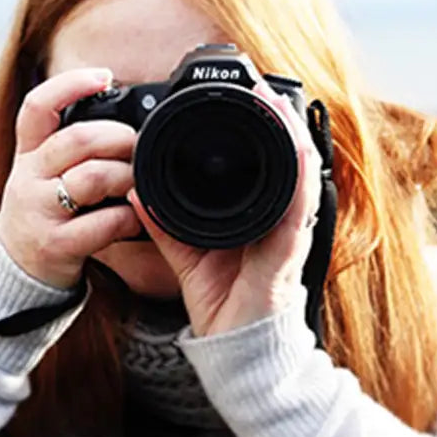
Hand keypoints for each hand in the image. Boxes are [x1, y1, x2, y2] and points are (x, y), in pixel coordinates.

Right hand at [0, 67, 139, 289]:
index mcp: (28, 152)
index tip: (103, 76)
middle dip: (119, 137)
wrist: (17, 268)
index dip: (69, 84)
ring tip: (137, 182)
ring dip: (127, 176)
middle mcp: (29, 177)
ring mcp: (40, 211)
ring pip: (93, 178)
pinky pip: (104, 223)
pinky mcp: (56, 244)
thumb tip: (121, 110)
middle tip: (138, 145)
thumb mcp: (42, 170)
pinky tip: (134, 217)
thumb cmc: (43, 209)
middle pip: (77, 139)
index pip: (38, 107)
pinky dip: (129, 217)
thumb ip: (70, 143)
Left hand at [128, 86, 322, 337]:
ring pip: (299, 176)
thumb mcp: (184, 253)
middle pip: (289, 159)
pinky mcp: (288, 255)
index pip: (266, 161)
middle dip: (279, 120)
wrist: (234, 351)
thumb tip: (136, 190)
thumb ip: (164, 221)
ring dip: (291, 138)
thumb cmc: (221, 302)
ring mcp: (288, 235)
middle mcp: (279, 218)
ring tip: (278, 103)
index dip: (261, 127)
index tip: (246, 94)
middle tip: (262, 85)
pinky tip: (298, 152)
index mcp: (258, 214)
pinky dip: (299, 180)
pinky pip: (298, 212)